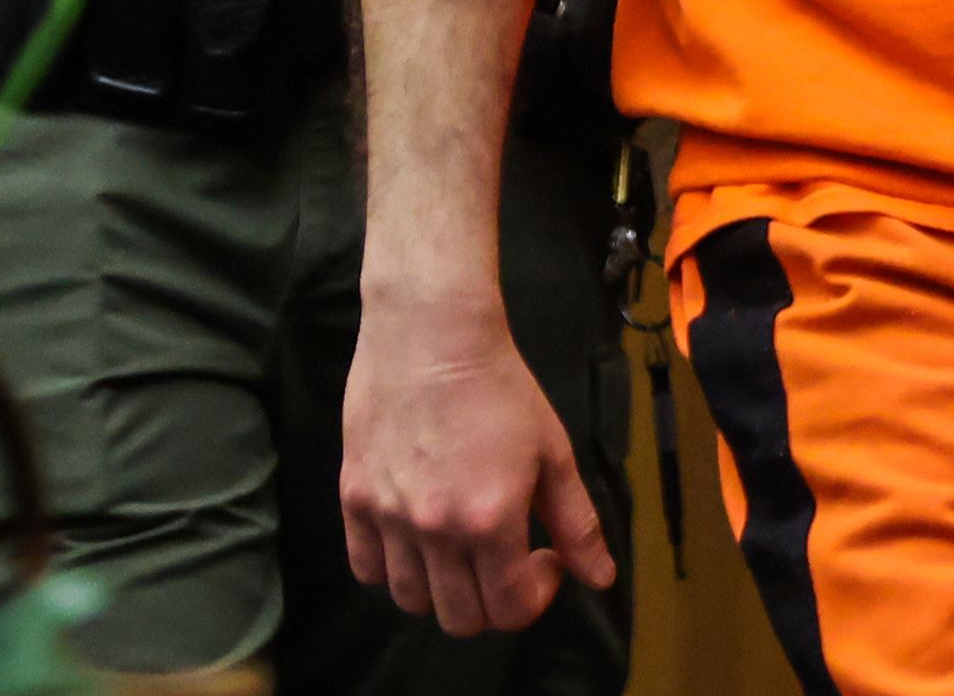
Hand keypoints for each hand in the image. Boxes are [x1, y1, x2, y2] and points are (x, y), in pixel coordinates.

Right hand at [342, 291, 615, 636]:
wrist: (431, 333)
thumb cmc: (501, 387)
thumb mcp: (553, 452)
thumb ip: (577, 523)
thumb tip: (599, 578)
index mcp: (490, 520)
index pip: (511, 610)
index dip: (537, 595)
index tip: (545, 557)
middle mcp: (434, 529)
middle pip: (460, 619)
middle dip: (494, 602)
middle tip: (506, 560)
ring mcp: (388, 517)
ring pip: (412, 601)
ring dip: (444, 590)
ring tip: (461, 549)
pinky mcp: (353, 498)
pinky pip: (366, 568)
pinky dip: (393, 568)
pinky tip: (417, 537)